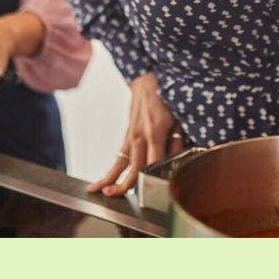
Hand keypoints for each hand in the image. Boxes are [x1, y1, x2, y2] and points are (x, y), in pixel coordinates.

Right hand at [87, 72, 184, 196]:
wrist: (147, 82)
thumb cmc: (165, 100)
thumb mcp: (178, 119)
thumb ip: (177, 142)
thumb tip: (177, 163)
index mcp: (154, 132)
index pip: (152, 161)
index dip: (153, 178)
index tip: (153, 192)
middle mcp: (140, 136)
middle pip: (133, 166)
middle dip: (125, 183)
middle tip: (117, 196)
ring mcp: (131, 137)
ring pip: (120, 163)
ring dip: (110, 178)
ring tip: (100, 192)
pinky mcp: (127, 137)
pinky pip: (119, 157)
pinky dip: (111, 170)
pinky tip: (102, 181)